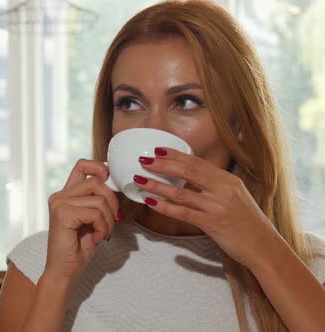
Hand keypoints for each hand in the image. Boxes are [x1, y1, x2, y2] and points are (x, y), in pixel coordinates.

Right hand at [45, 159, 120, 280]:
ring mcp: (59, 203)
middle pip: (96, 182)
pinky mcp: (63, 214)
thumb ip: (97, 201)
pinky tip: (96, 238)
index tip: (109, 181)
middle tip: (113, 221)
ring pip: (99, 200)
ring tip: (103, 233)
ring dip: (109, 220)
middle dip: (112, 201)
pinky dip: (102, 227)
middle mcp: (59, 196)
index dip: (99, 167)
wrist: (64, 271)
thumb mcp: (91, 219)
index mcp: (66, 194)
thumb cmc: (78, 248)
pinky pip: (95, 213)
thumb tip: (113, 186)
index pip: (82, 165)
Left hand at [134, 147, 282, 269]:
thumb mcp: (235, 197)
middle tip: (143, 160)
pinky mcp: (213, 224)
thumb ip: (215, 187)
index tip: (158, 150)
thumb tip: (190, 177)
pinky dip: (164, 207)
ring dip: (156, 185)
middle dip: (162, 165)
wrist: (265, 248)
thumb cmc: (248, 224)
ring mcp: (218, 207)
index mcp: (229, 180)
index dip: (176, 155)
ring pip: (180, 192)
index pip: (198, 162)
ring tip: (139, 180)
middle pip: (188, 171)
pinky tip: (150, 202)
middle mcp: (224, 190)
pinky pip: (183, 213)